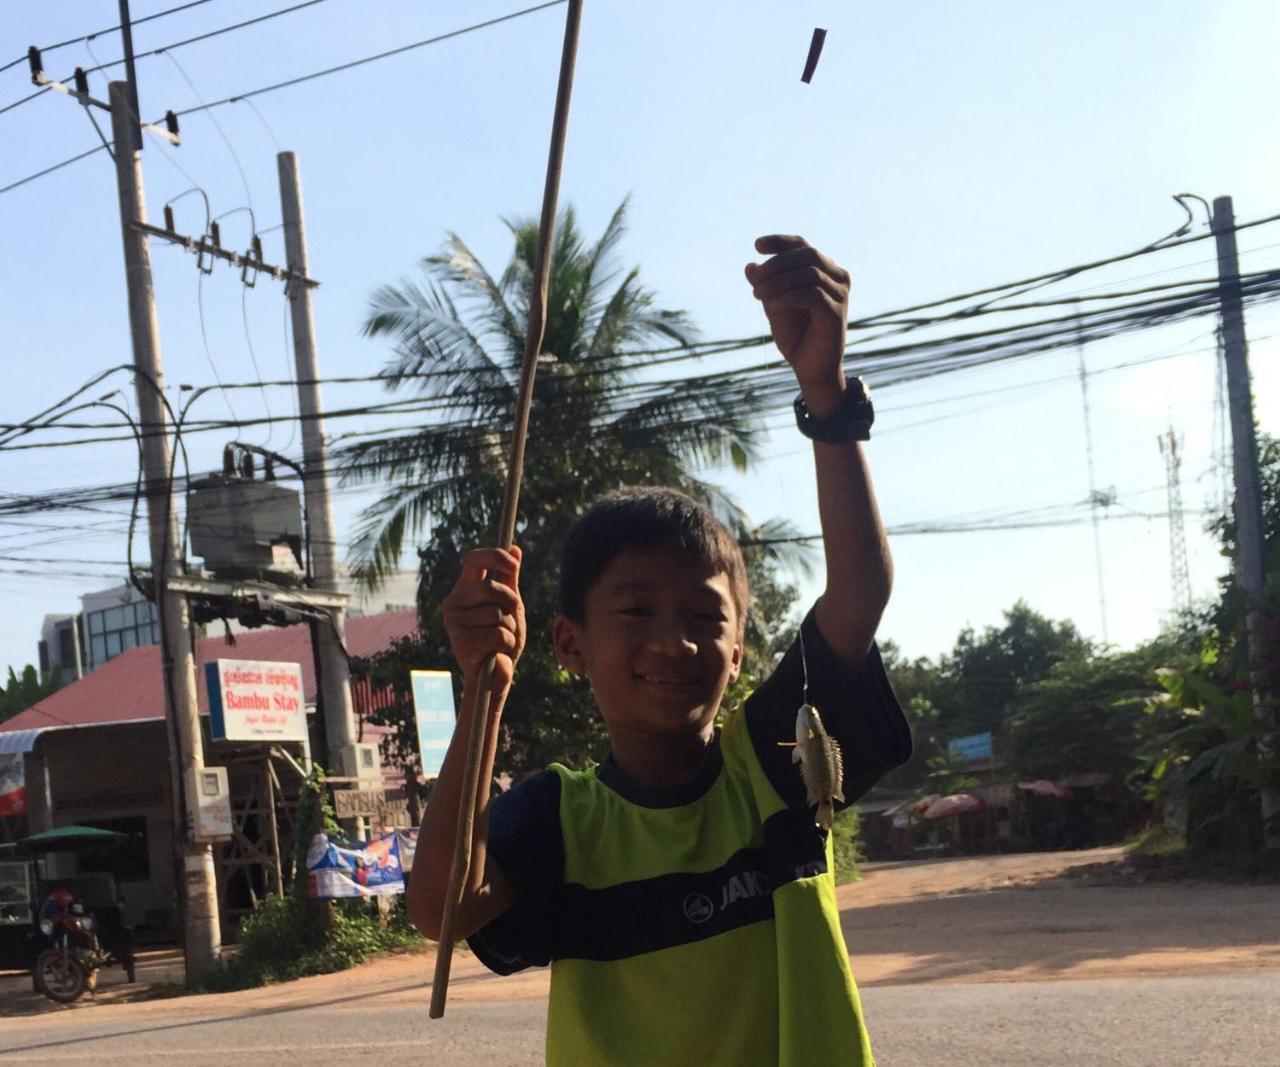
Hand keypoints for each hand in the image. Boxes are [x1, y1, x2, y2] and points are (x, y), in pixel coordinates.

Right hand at [442, 546, 525, 689]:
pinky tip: (496, 653)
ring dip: (510, 629)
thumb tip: (515, 548)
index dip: (495, 556)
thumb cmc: (502, 640)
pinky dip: (506, 644)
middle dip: (511, 603)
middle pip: (492, 587)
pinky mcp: (460, 641)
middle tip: (509, 620)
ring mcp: (453, 622)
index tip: (513, 563)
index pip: (474, 559)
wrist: (494, 678)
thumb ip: (510, 579)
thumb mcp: (510, 606)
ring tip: (500, 641)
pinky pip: (498, 633)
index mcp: (464, 589)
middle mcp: (453, 602)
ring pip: (497, 613)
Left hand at [745, 235, 850, 415]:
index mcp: (824, 271)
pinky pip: (812, 294)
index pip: (803, 245)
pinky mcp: (837, 313)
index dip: (780, 242)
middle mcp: (837, 278)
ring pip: (809, 273)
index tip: (757, 245)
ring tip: (758, 295)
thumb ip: (765, 286)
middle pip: (807, 254)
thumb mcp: (774, 306)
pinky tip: (772, 306)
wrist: (810, 368)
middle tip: (756, 282)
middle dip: (776, 264)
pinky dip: (788, 297)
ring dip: (779, 282)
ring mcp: (840, 295)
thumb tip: (750, 266)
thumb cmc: (796, 336)